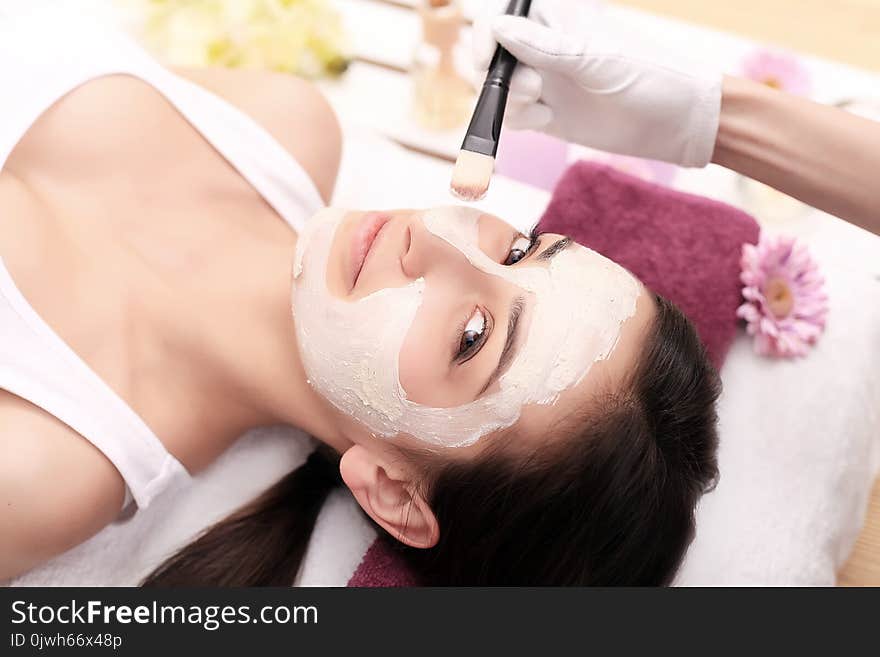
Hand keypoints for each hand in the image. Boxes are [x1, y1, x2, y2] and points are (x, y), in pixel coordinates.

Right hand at [473, 0, 722, 166]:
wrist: (675, 122)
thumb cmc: (647, 75)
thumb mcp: (593, 59)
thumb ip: (543, 47)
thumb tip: (497, 28)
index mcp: (555, 16)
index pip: (501, 17)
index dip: (486, 37)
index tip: (488, 59)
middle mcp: (543, 46)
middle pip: (491, 55)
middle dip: (497, 74)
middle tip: (531, 87)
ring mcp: (542, 80)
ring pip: (496, 89)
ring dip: (507, 100)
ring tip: (539, 104)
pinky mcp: (545, 113)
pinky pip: (511, 115)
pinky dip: (518, 120)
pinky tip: (546, 119)